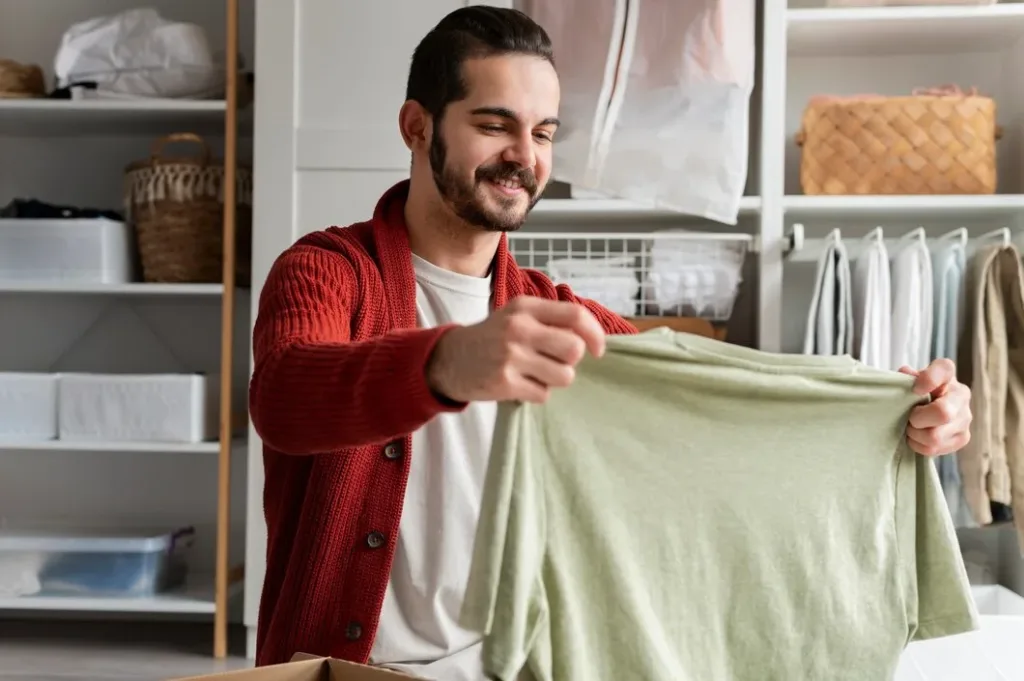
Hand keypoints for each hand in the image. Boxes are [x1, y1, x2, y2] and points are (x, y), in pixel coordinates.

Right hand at [426, 296, 605, 403]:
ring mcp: (510, 356)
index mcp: (525, 307)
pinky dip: (537, 394)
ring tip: (535, 374)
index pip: (575, 315)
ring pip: (564, 376)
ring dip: (555, 380)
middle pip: (574, 350)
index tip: (597, 350)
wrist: (449, 359)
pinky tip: (520, 384)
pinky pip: (543, 394)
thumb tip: (590, 338)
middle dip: (571, 361)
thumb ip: (550, 321)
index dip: (594, 334)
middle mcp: (518, 328)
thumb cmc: (493, 338)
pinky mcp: (504, 383)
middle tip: (554, 362)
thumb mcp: (517, 316)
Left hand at [899, 359, 971, 455]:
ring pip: (935, 436)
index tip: (916, 389)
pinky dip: (918, 445)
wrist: (927, 410)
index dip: (928, 379)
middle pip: (942, 413)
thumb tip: (905, 373)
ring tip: (911, 427)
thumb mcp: (908, 381)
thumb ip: (906, 377)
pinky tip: (917, 436)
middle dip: (917, 418)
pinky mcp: (962, 438)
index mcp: (947, 374)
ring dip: (915, 434)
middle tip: (909, 417)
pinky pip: (934, 449)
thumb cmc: (914, 393)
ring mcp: (965, 418)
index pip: (944, 369)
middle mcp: (961, 395)